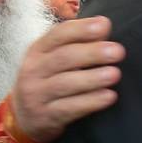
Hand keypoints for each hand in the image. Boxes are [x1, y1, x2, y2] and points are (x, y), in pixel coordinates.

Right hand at [11, 16, 124, 142]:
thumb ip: (75, 43)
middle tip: (118, 51)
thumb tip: (105, 26)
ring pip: (65, 84)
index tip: (105, 25)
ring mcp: (37, 95)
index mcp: (38, 50)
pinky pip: (69, 109)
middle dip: (92, 53)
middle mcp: (33, 70)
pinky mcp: (46, 117)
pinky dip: (91, 102)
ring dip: (93, 78)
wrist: (24, 117)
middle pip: (63, 58)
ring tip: (115, 74)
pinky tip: (109, 96)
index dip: (81, 29)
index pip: (58, 34)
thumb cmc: (47, 80)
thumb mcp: (52, 58)